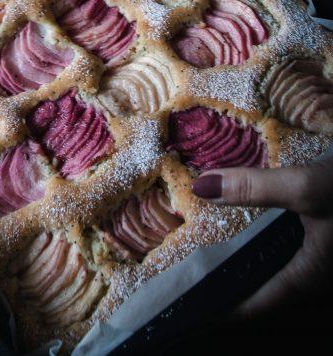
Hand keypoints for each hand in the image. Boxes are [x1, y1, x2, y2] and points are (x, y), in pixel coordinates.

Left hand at [192, 154, 332, 318]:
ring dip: (239, 254)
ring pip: (271, 264)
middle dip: (221, 275)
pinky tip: (242, 214)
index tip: (178, 300)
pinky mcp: (324, 239)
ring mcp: (321, 259)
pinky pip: (282, 245)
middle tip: (178, 262)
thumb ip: (253, 188)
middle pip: (258, 286)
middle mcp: (315, 277)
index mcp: (309, 279)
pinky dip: (258, 235)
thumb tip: (199, 186)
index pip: (251, 308)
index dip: (215, 306)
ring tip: (198, 237)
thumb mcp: (309, 188)